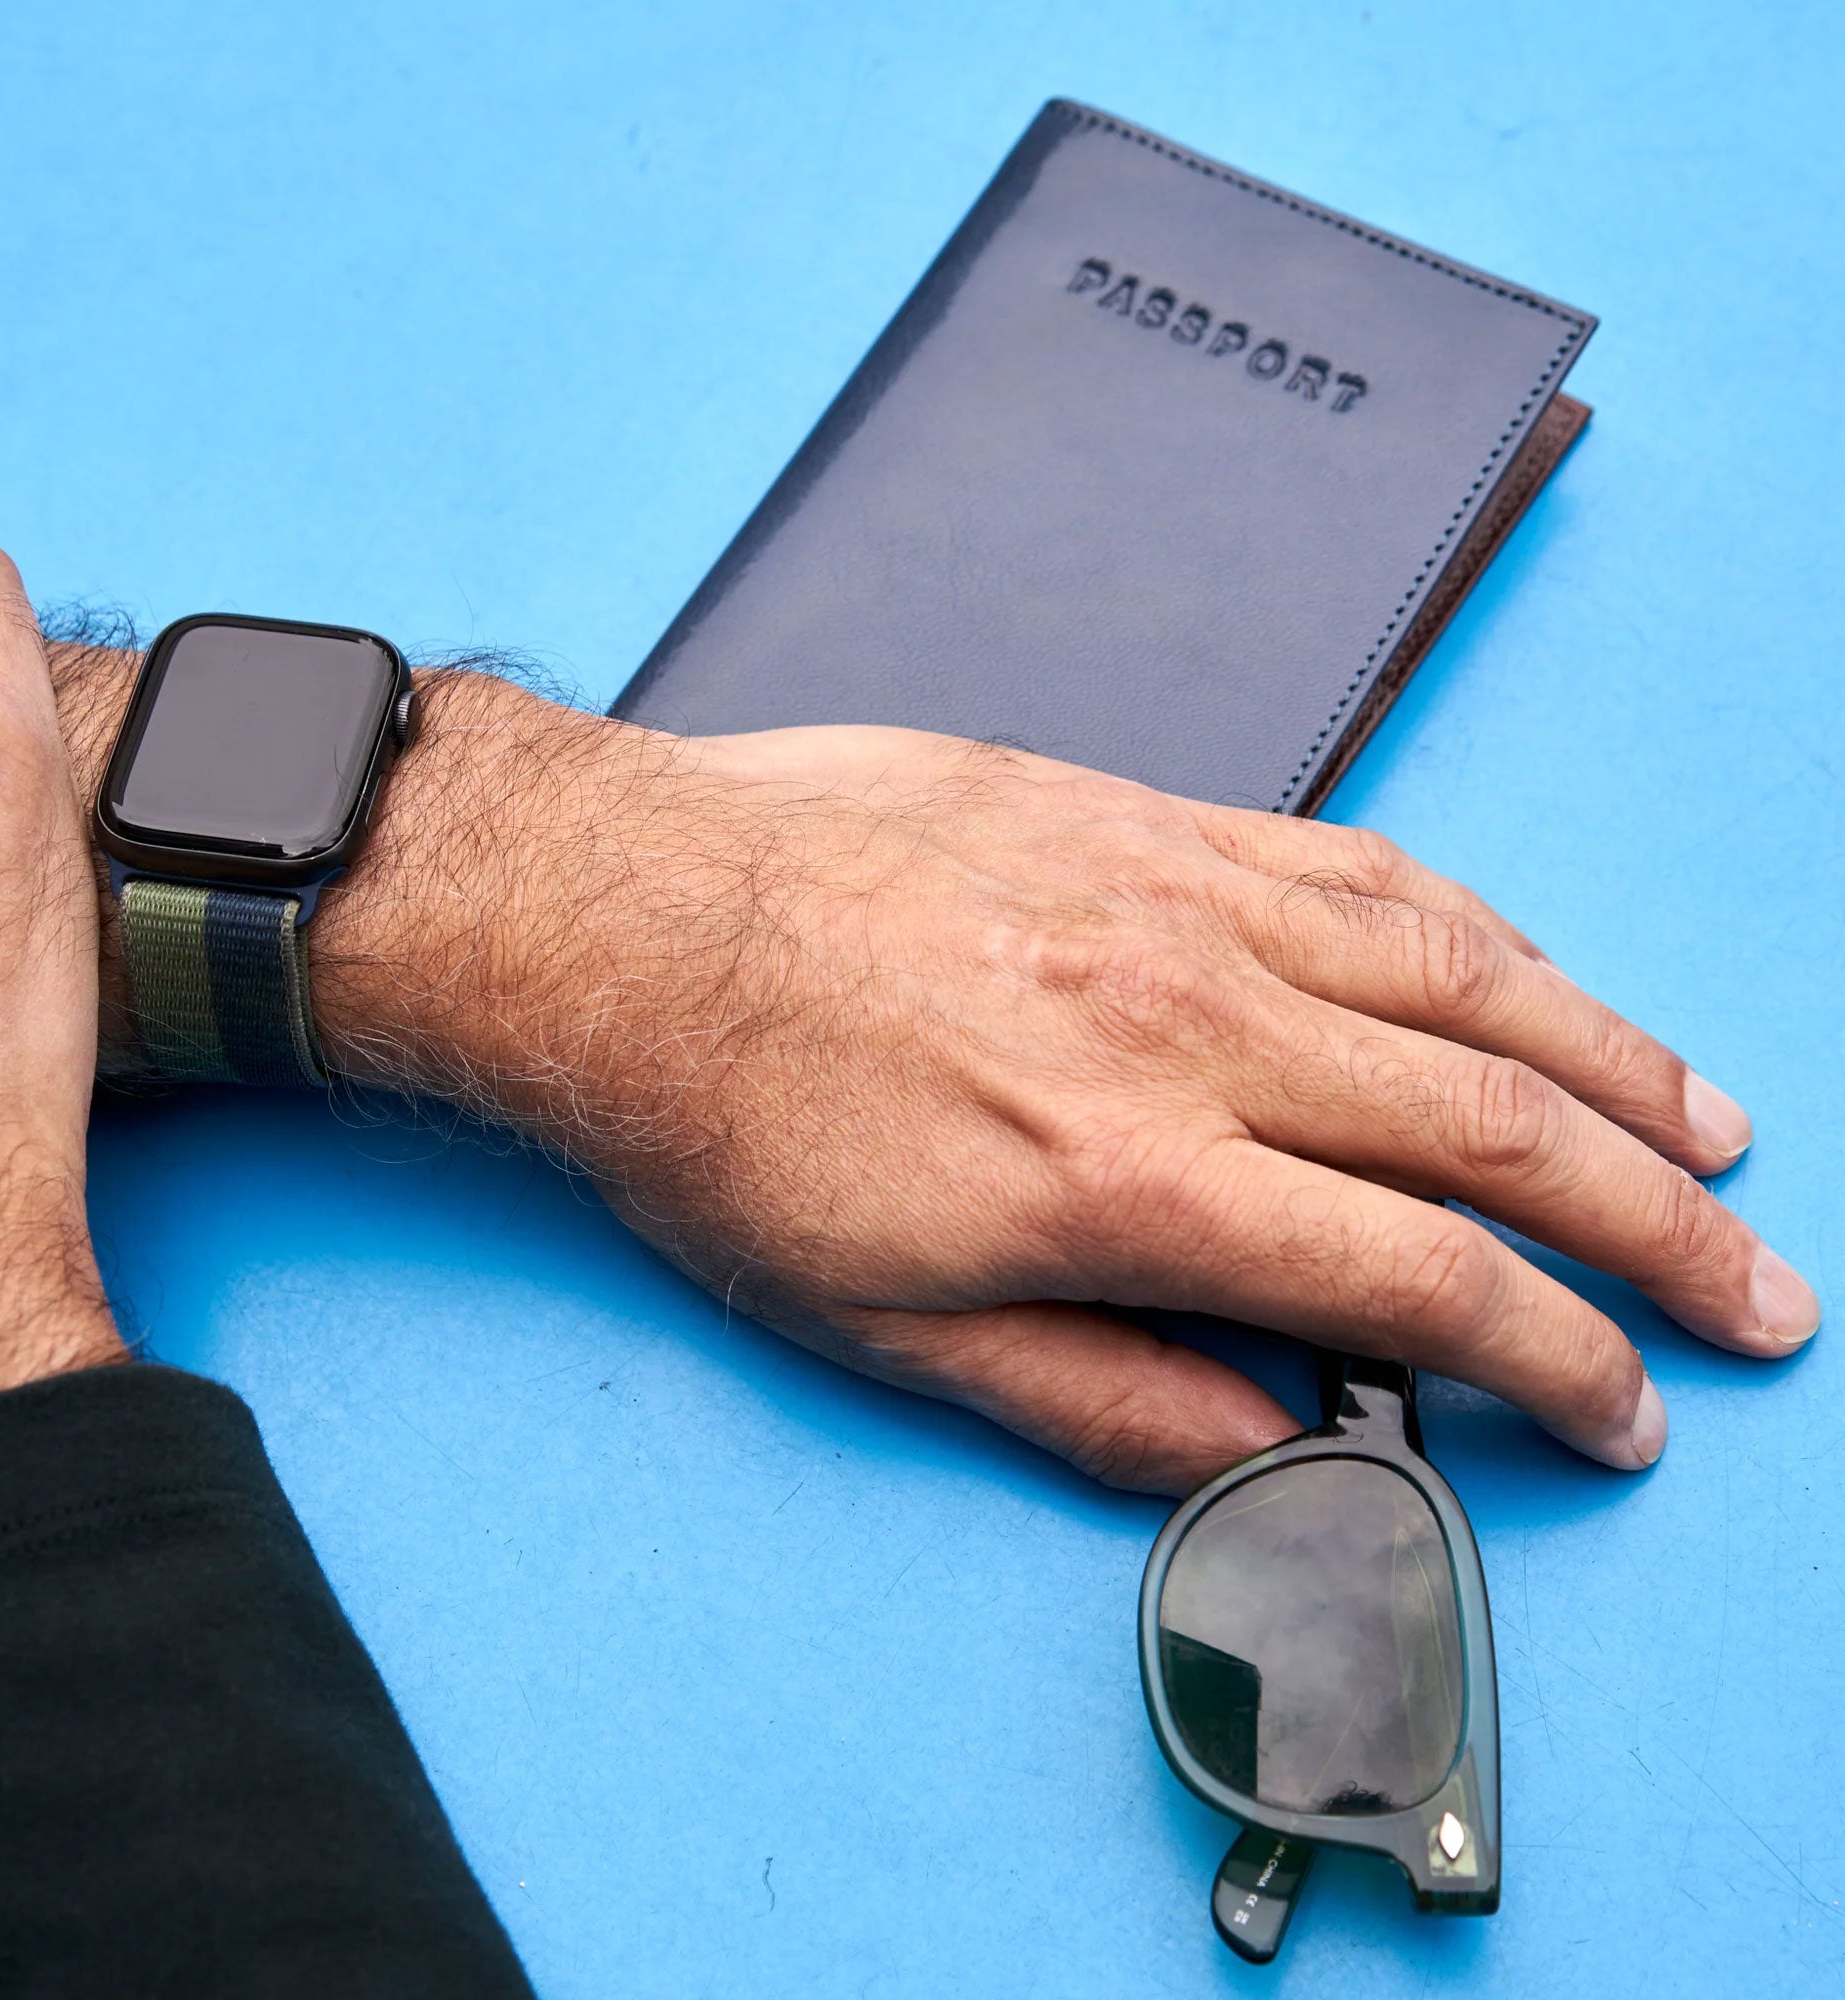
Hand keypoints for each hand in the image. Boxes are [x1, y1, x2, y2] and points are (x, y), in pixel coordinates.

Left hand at [46, 649, 1815, 1490]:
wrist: (631, 918)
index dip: (1556, 1357)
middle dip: (1650, 1225)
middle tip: (1752, 1289)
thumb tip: (1269, 1444)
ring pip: (1464, 980)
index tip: (1621, 1404)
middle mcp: (1189, 1026)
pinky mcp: (1144, 819)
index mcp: (1130, 1175)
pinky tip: (1531, 973)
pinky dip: (1477, 930)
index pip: (1422, 1279)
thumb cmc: (730, 1123)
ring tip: (1706, 1131)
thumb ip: (1096, 1396)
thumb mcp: (882, 1324)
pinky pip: (1359, 868)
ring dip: (1608, 1060)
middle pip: (1491, 1129)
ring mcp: (1179, 900)